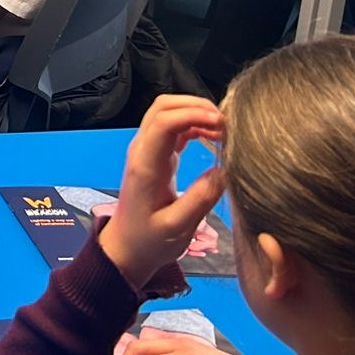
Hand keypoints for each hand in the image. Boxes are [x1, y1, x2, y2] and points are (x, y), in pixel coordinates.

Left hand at [97, 96, 227, 290]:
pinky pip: (174, 130)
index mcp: (145, 165)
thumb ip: (201, 198)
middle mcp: (142, 151)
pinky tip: (215, 137)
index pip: (164, 122)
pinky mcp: (156, 157)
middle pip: (163, 108)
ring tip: (226, 130)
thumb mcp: (178, 227)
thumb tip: (225, 170)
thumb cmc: (149, 241)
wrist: (126, 248)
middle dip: (195, 106)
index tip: (223, 124)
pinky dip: (194, 126)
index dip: (193, 114)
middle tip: (228, 123)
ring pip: (168, 114)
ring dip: (196, 113)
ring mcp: (148, 151)